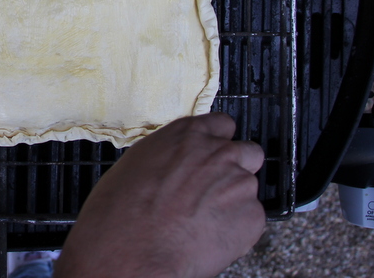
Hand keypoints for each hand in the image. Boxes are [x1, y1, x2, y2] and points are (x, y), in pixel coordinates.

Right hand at [53, 112, 265, 277]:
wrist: (131, 248)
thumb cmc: (121, 209)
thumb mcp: (139, 162)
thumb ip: (171, 156)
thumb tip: (176, 165)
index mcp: (188, 135)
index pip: (222, 125)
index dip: (218, 143)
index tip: (212, 156)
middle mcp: (219, 153)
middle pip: (248, 152)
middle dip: (237, 169)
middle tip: (215, 190)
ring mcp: (239, 184)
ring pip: (248, 189)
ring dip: (233, 202)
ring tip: (202, 221)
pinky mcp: (252, 218)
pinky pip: (251, 220)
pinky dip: (236, 230)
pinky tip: (207, 238)